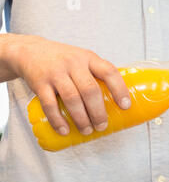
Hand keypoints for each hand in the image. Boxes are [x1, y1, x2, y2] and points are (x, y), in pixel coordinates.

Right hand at [7, 34, 130, 134]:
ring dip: (81, 118)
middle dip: (98, 112)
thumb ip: (98, 75)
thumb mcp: (83, 59)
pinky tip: (65, 130)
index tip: (125, 106)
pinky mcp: (40, 83)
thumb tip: (117, 103)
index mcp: (89, 58)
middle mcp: (73, 63)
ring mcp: (56, 73)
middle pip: (90, 90)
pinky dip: (58, 120)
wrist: (29, 51)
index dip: (119, 90)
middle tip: (102, 126)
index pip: (109, 72)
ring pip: (72, 98)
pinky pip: (50, 104)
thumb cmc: (64, 60)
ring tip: (87, 130)